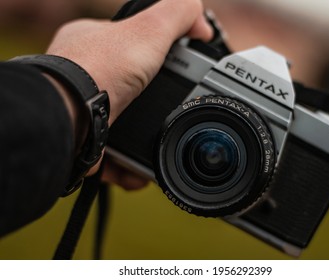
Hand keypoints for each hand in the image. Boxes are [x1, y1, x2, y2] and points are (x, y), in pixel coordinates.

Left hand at [45, 0, 212, 186]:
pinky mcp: (89, 143)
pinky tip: (143, 169)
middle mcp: (89, 77)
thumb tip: (200, 20)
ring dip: (150, 141)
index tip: (184, 73)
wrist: (69, 120)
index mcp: (99, 45)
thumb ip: (177, 13)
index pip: (139, 49)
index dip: (165, 60)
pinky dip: (132, 166)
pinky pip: (117, 157)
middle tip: (179, 116)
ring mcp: (88, 112)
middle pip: (139, 92)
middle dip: (161, 108)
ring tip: (166, 146)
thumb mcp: (148, 29)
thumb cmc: (98, 71)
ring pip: (130, 127)